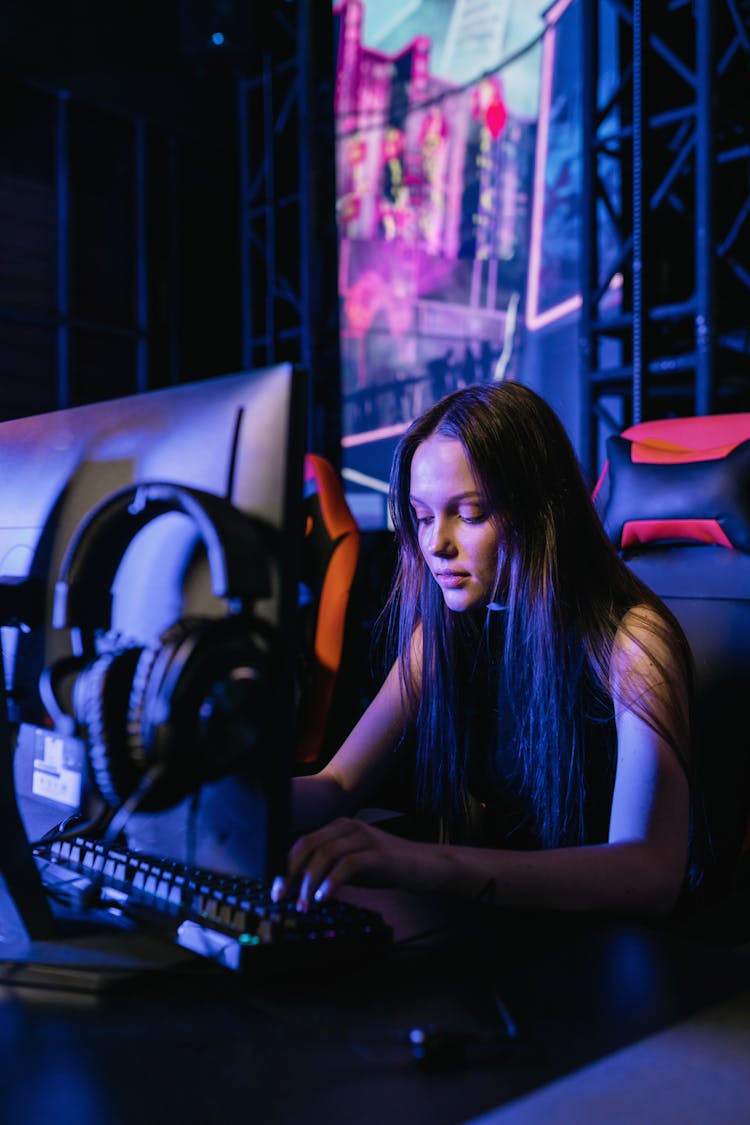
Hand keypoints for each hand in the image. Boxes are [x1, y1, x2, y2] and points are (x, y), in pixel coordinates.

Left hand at [271, 817, 421, 910]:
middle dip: (290, 872)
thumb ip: (328, 868)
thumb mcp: (351, 865)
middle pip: (309, 844)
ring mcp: (365, 838)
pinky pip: (348, 864)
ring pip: (325, 854)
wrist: (425, 865)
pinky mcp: (379, 854)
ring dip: (309, 881)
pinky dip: (332, 882)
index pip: (304, 842)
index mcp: (339, 827)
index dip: (285, 865)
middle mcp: (349, 827)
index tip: (276, 889)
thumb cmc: (386, 867)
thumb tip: (297, 884)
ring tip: (304, 904)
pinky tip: (324, 898)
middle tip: (282, 897)